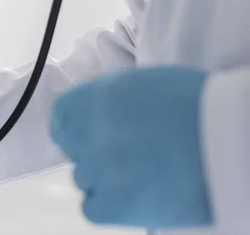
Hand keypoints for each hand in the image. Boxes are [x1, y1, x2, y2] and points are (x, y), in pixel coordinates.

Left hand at [50, 67, 211, 228]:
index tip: (87, 134)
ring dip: (104, 177)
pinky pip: (92, 207)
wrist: (230, 142)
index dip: (73, 126)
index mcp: (94, 98)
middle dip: (92, 150)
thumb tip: (91, 116)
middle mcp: (89, 132)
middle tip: (126, 154)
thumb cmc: (195, 106)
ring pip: (83, 178)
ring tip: (142, 173)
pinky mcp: (113, 205)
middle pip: (72, 148)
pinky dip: (108, 204)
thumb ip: (106, 100)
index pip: (60, 116)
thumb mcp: (141, 84)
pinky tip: (136, 195)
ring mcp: (98, 169)